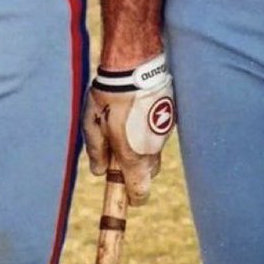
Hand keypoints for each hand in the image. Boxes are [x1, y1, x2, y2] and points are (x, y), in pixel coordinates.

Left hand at [82, 53, 174, 204]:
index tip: (124, 194)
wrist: (134, 66)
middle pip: (148, 173)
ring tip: (124, 123)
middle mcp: (152, 150)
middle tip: (117, 152)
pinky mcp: (169, 116)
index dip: (131, 197)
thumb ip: (96, 151)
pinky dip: (148, 129)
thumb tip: (99, 171)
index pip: (140, 193)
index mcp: (133, 157)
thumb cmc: (109, 97)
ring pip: (154, 151)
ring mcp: (163, 133)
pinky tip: (136, 111)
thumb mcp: (93, 124)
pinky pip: (158, 132)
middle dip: (135, 169)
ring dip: (142, 147)